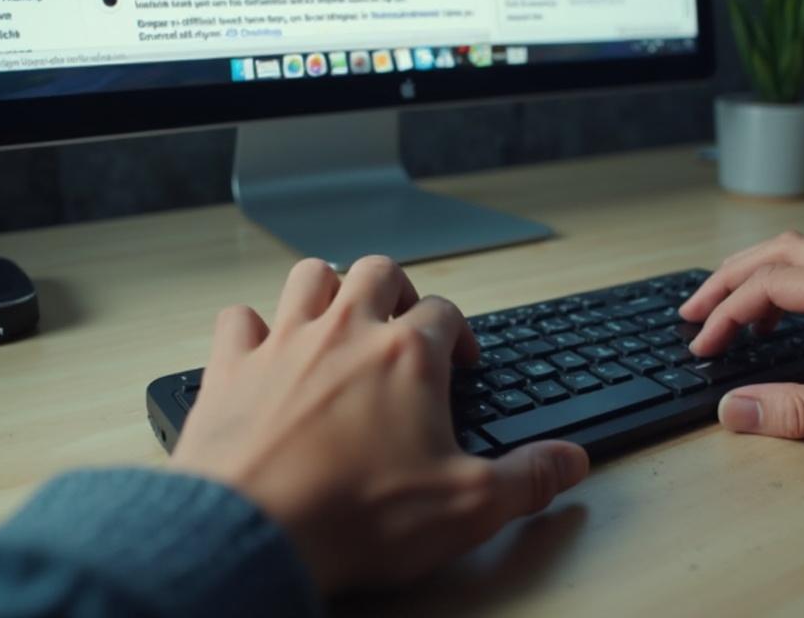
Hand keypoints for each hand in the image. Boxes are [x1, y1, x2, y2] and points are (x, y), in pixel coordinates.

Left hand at [168, 257, 588, 591]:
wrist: (253, 533)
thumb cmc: (356, 516)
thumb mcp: (468, 506)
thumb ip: (528, 479)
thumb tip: (571, 461)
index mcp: (409, 356)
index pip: (446, 312)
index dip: (460, 333)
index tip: (463, 362)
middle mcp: (346, 333)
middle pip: (378, 271)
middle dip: (398, 289)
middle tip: (405, 323)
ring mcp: (284, 344)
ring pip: (310, 275)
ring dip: (329, 287)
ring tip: (342, 317)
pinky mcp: (231, 368)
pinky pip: (239, 317)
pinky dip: (254, 325)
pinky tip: (263, 348)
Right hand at [679, 232, 803, 440]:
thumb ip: (802, 409)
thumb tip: (737, 409)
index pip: (768, 285)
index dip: (725, 314)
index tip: (702, 345)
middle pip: (774, 252)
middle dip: (726, 278)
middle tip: (692, 311)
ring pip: (795, 255)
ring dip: (753, 276)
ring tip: (722, 311)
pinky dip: (781, 286)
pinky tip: (777, 318)